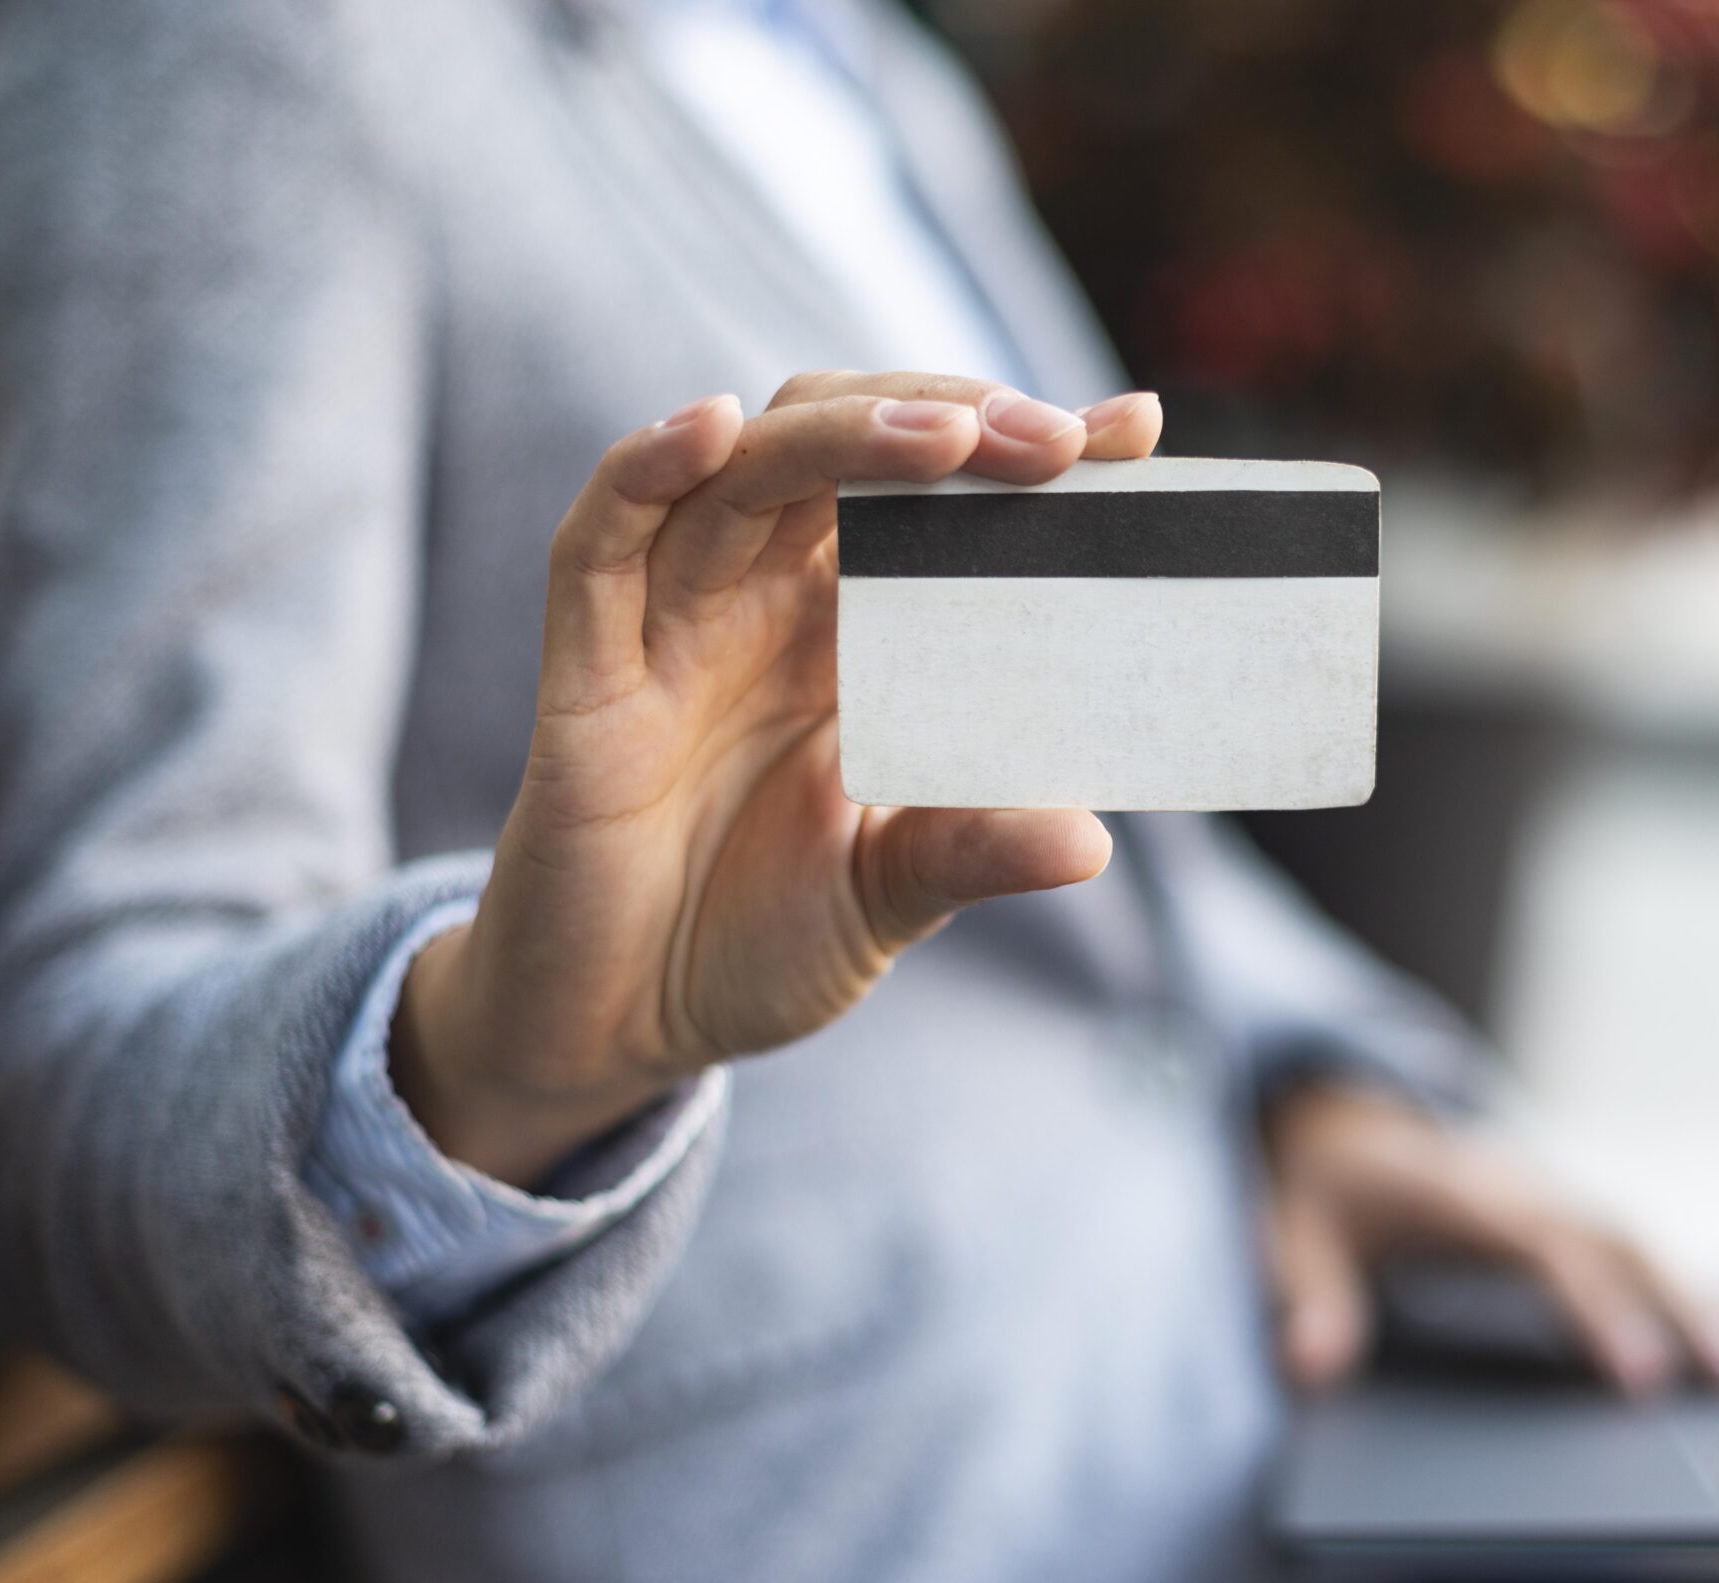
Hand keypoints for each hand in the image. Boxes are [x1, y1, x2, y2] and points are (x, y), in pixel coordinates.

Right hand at [391, 376, 1165, 1185]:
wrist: (624, 1028)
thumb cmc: (755, 941)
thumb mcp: (891, 896)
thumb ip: (973, 851)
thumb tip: (1091, 841)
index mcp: (848, 632)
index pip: (936, 496)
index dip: (1020, 446)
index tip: (1132, 429)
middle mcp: (762, 602)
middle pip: (841, 441)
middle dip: (949, 417)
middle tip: (1055, 441)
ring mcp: (671, 626)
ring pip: (744, 468)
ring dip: (842, 431)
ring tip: (947, 435)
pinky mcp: (586, 675)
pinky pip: (598, 546)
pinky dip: (646, 470)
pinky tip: (711, 428)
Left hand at [1262, 1082, 1718, 1394]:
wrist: (1335, 1115)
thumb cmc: (1319, 1181)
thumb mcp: (1289, 1229)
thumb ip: (1307, 1294)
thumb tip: (1310, 1363)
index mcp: (1458, 1188)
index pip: (1544, 1248)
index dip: (1595, 1307)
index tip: (1640, 1372)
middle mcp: (1516, 1185)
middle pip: (1614, 1239)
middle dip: (1679, 1303)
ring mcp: (1544, 1196)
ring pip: (1633, 1241)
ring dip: (1693, 1297)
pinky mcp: (1557, 1215)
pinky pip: (1625, 1248)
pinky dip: (1675, 1288)